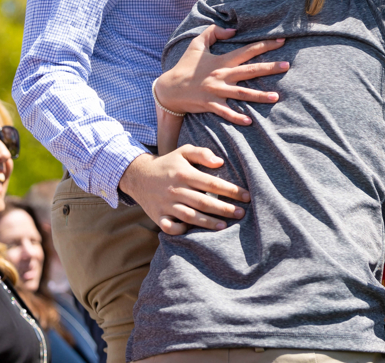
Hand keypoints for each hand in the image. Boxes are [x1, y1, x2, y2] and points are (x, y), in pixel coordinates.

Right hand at [119, 150, 249, 234]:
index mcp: (184, 174)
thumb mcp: (183, 152)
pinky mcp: (158, 216)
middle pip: (204, 202)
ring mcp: (166, 204)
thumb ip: (202, 153)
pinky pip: (170, 227)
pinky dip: (182, 230)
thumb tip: (220, 163)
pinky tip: (195, 231)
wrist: (137, 175)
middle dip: (225, 209)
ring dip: (208, 223)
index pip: (212, 184)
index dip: (231, 191)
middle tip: (242, 214)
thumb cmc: (167, 163)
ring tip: (225, 225)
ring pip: (190, 217)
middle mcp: (175, 190)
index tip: (247, 197)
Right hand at [154, 26, 288, 125]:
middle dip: (269, 68)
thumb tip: (233, 30)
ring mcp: (216, 91)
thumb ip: (214, 32)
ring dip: (259, 96)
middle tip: (287, 66)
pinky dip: (237, 117)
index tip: (281, 41)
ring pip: (242, 93)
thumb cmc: (185, 66)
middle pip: (249, 71)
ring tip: (276, 97)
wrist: (168, 89)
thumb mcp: (196, 44)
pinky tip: (250, 121)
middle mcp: (221, 75)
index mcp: (221, 61)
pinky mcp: (210, 104)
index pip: (247, 51)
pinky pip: (226, 112)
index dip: (265, 45)